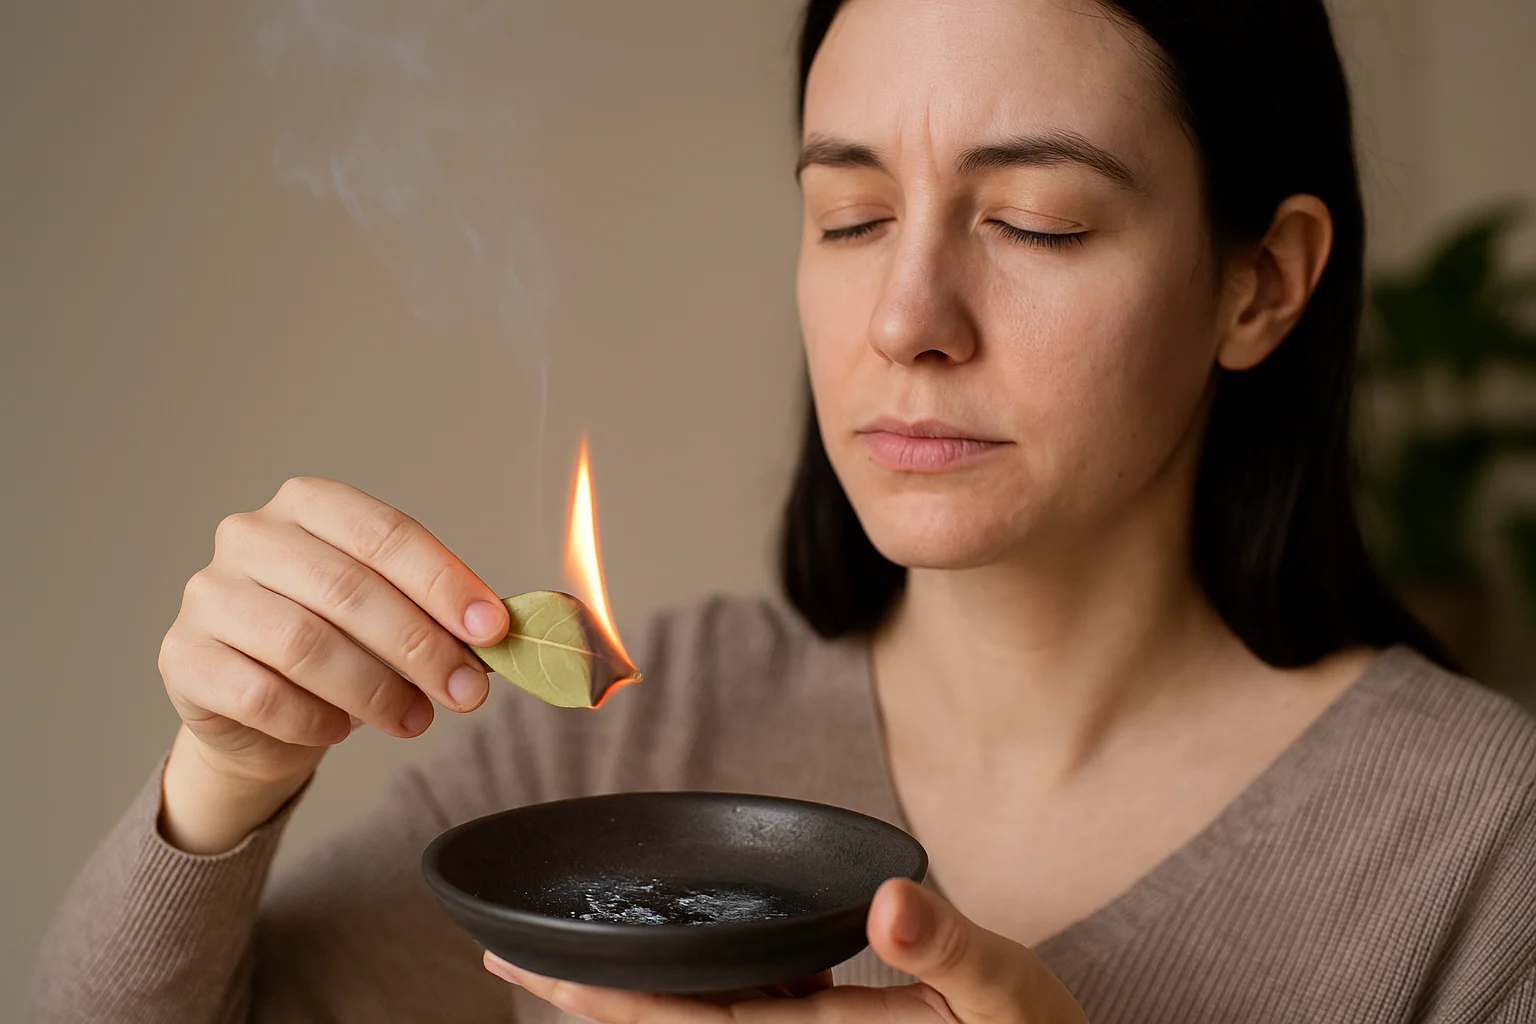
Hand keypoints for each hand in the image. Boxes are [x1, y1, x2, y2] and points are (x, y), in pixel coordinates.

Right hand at [157, 477, 508, 851]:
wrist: (258, 706)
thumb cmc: (340, 642)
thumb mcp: (395, 614)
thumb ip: (443, 614)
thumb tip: (506, 632)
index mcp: (310, 504)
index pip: (385, 534)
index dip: (443, 582)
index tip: (493, 627)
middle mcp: (250, 535)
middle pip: (348, 590)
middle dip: (420, 646)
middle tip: (467, 692)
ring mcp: (209, 594)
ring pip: (305, 645)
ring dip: (374, 690)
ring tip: (415, 719)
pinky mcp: (183, 657)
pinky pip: (261, 695)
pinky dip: (314, 720)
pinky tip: (340, 729)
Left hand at [486, 878, 1088, 1022]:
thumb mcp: (1010, 998)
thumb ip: (950, 952)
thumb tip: (890, 903)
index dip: (618, 1005)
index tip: (545, 978)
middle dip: (587, 1005)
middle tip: (500, 965)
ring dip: (623, 1006)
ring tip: (552, 976)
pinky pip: (738, 1021)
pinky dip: (685, 1002)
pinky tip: (664, 979)